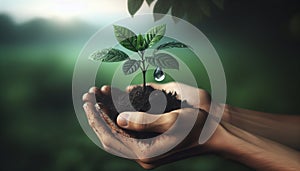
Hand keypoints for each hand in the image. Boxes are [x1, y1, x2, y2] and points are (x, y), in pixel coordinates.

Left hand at [82, 83, 226, 168]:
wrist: (213, 134)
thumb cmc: (196, 127)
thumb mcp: (172, 121)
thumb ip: (144, 122)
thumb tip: (118, 119)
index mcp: (145, 152)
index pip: (111, 136)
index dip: (97, 118)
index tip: (88, 102)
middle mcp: (142, 154)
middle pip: (110, 134)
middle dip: (97, 115)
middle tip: (88, 97)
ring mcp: (145, 149)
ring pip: (116, 132)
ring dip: (105, 115)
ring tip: (95, 98)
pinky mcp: (149, 143)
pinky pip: (127, 130)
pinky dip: (117, 117)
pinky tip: (111, 104)